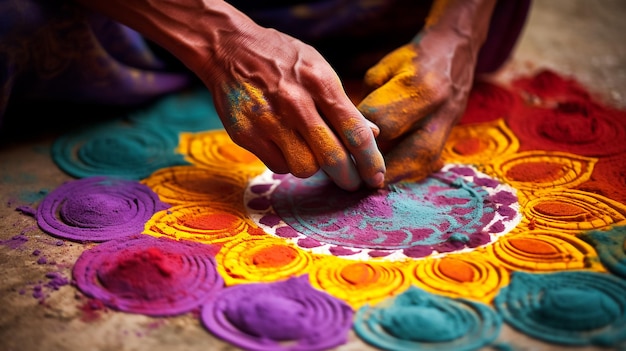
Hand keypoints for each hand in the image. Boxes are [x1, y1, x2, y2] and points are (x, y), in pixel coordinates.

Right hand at [199, 24, 384, 190]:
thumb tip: (373, 135)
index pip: (355, 132)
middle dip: (348, 177)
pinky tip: (284, 146)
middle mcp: (295, 103)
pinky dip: (286, 162)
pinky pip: (278, 166)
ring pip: (305, 168)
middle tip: (352, 183)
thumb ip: (343, 104)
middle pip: (332, 157)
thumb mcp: (318, 69)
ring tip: (310, 153)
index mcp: (320, 83)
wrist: (228, 48)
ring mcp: (269, 120)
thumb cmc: (282, 59)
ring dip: (312, 166)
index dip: (370, 161)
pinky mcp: (246, 134)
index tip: (376, 177)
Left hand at [357, 19, 484, 183]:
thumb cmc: (411, 60)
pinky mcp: (449, 136)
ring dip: (392, 177)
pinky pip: (427, 163)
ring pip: (419, 163)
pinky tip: (386, 179)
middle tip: (351, 178)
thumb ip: (367, 103)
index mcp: (418, 87)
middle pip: (405, 151)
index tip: (339, 144)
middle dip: (377, 168)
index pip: (382, 122)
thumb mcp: (381, 71)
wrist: (454, 51)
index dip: (358, 135)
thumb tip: (348, 134)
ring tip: (367, 185)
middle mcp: (437, 111)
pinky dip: (405, 173)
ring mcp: (448, 126)